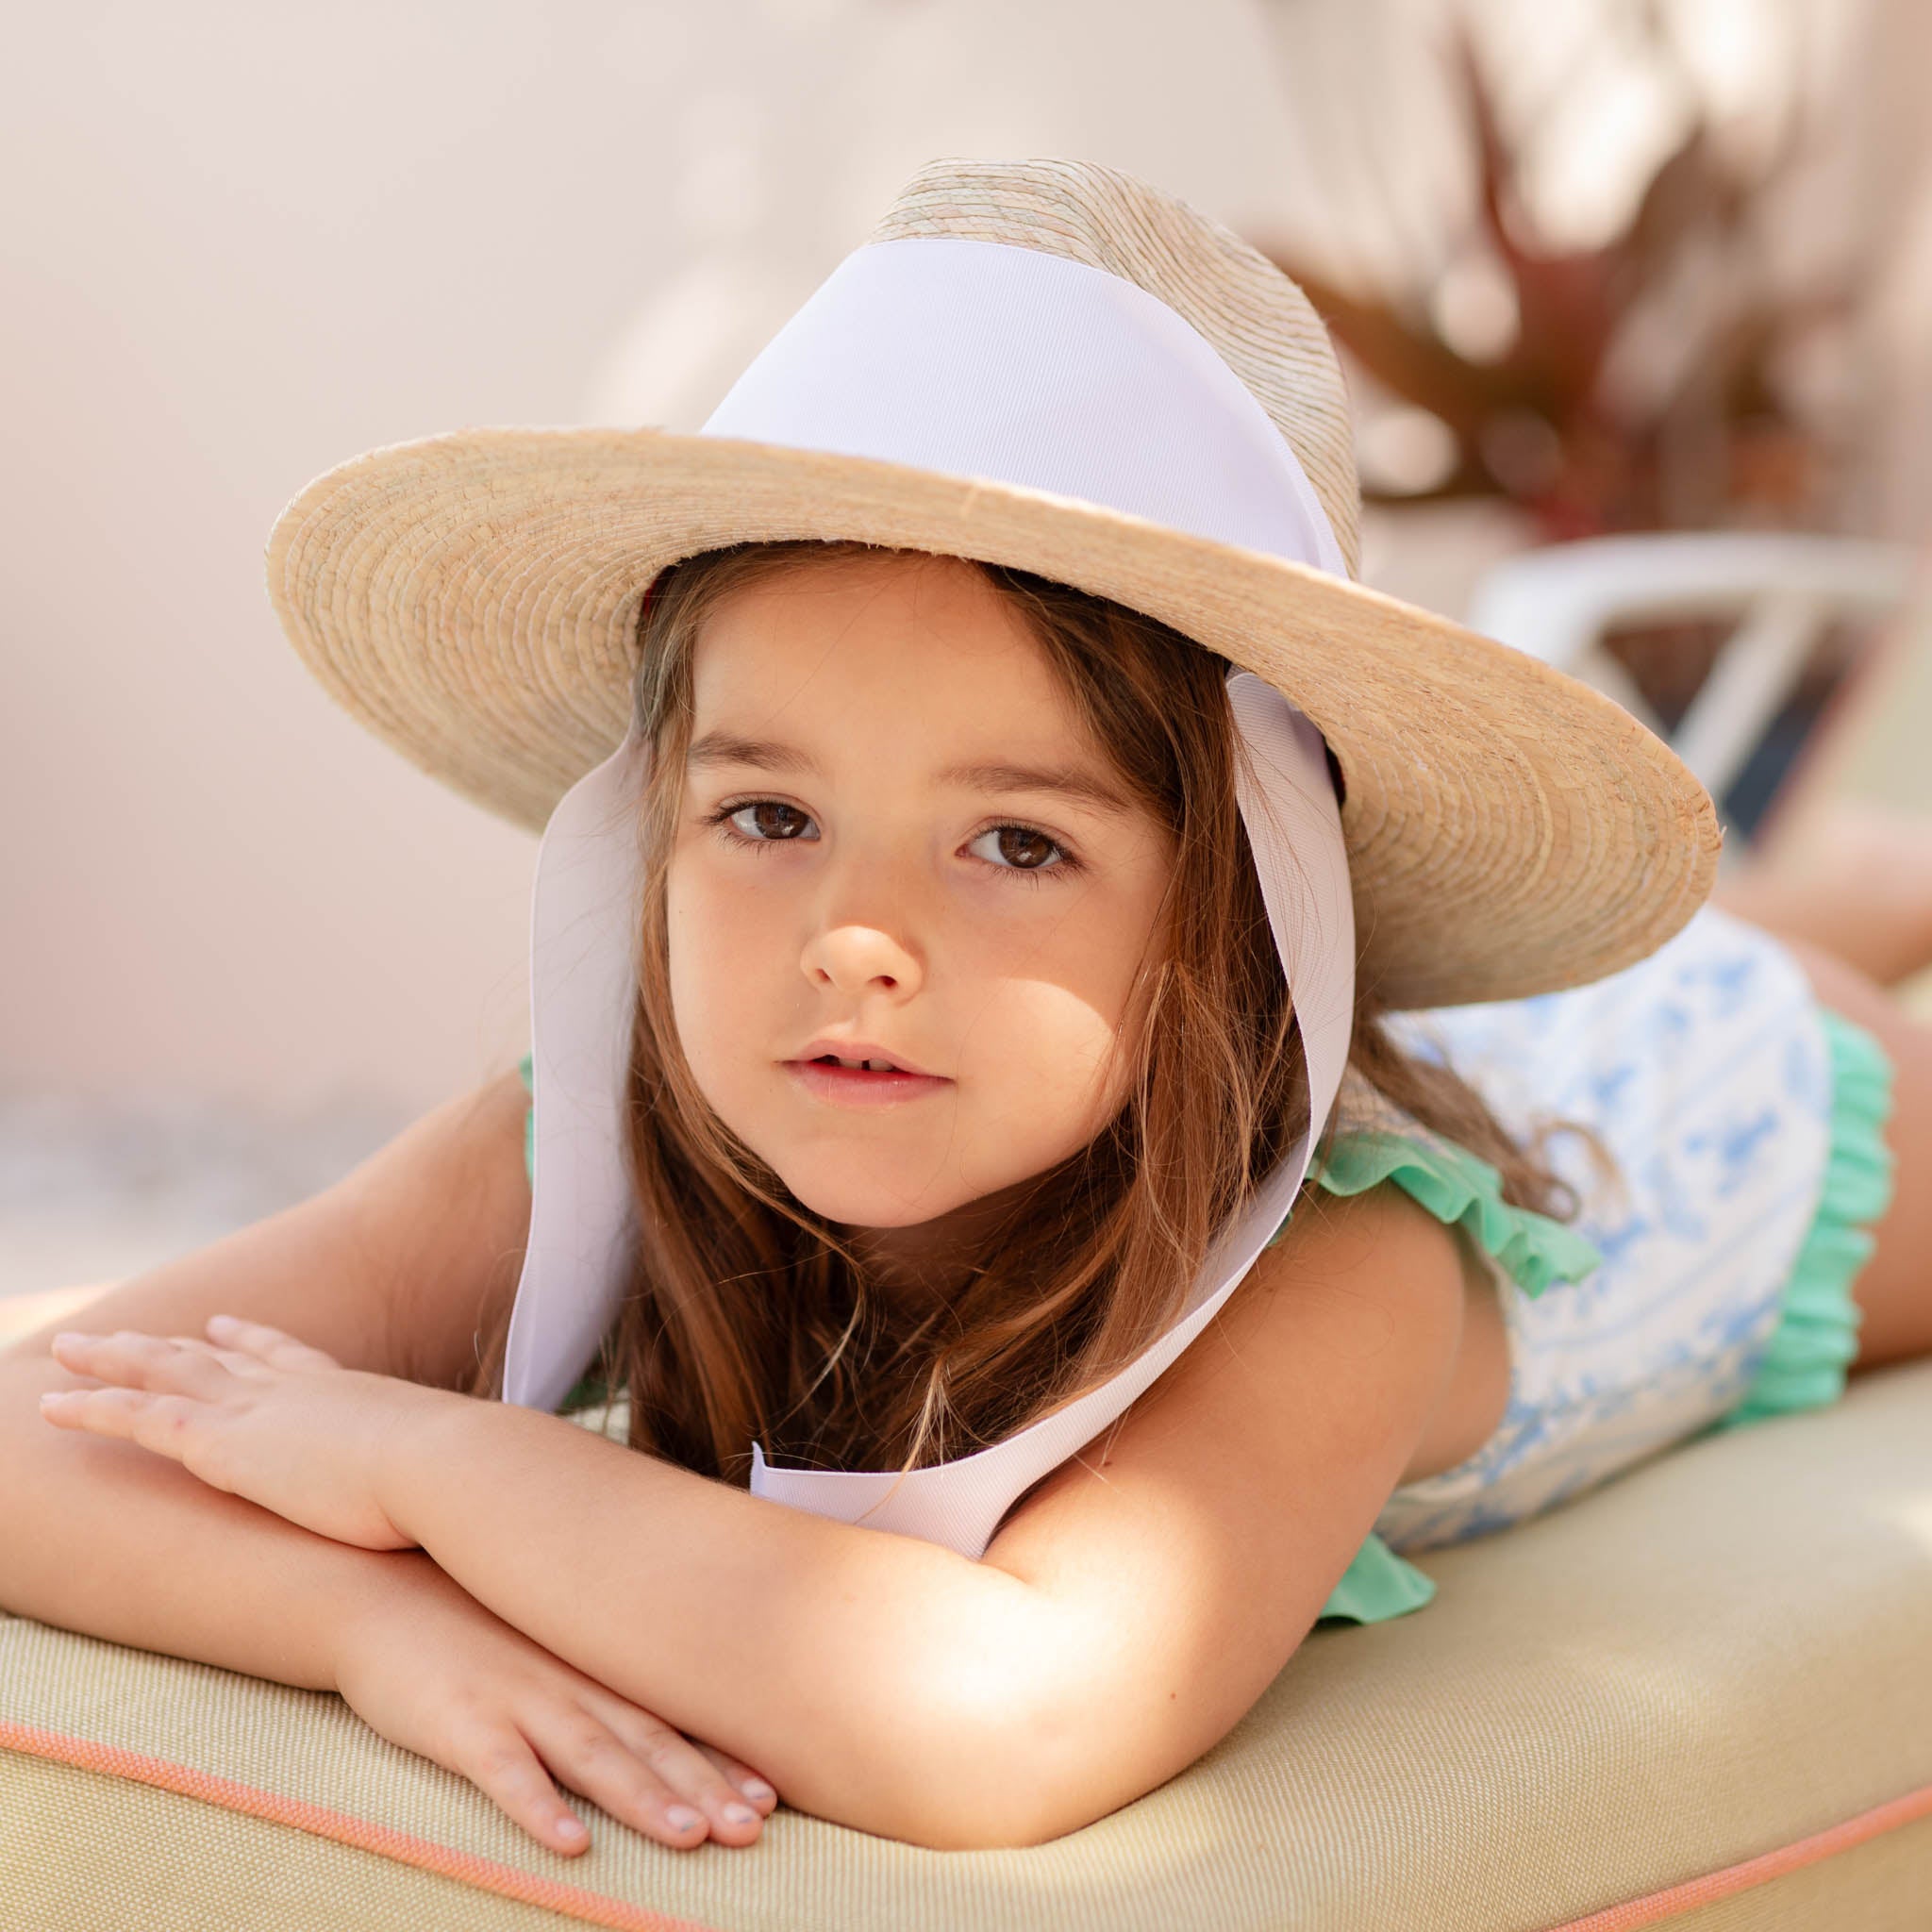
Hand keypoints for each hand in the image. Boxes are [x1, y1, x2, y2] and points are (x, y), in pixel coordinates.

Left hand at [37, 1318, 448, 1551]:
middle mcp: (293, 1388)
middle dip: (168, 1344)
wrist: (443, 1465)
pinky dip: (93, 1408)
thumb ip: (439, 1473)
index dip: (250, 1340)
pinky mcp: (220, 1443)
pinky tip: (53, 1406)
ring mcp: (254, 1410)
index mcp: (345, 1391)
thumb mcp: (446, 1470)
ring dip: (111, 1360)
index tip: (223, 1325)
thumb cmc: (458, 1481)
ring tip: (71, 1348)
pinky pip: (138, 1418)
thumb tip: (467, 1490)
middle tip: (133, 1334)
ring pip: (162, 1373)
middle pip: (214, 1356)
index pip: (286, 1356)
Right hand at [335, 1554, 779, 1854]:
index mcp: (593, 1670)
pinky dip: (539, 1806)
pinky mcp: (461, 1723)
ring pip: (592, 1756)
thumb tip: (658, 1715)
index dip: (723, 1758)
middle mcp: (569, 1683)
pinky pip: (504, 1771)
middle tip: (756, 1827)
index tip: (774, 1794)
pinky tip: (571, 1842)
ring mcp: (517, 1700)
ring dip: (643, 1797)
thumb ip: (598, 1676)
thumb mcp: (547, 1642)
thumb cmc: (473, 1628)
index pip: (672, 1718)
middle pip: (650, 1741)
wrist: (383, 1591)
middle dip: (706, 1787)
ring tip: (691, 1836)